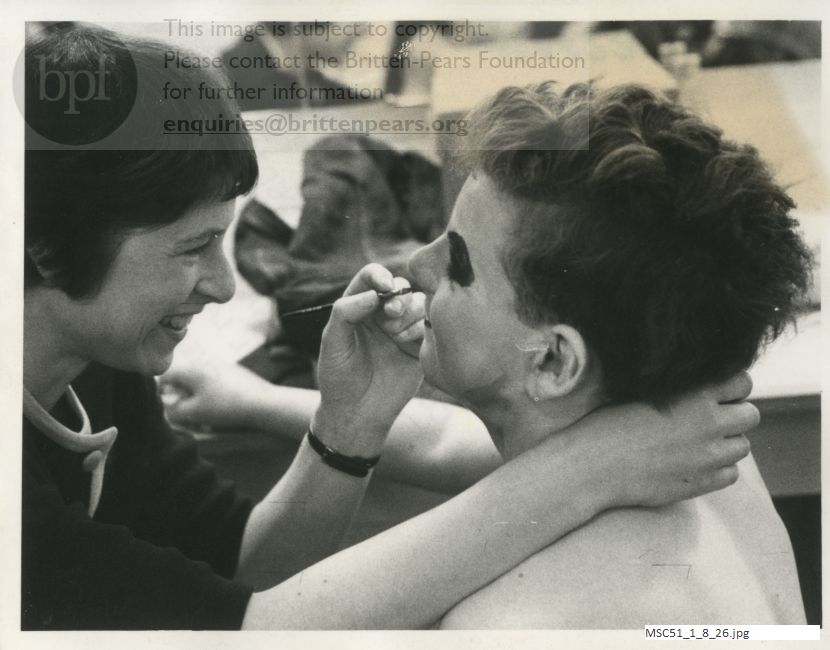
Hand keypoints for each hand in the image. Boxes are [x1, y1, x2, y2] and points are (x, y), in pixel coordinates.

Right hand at [159, 360, 266, 430]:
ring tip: (202, 411)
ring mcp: (221, 365)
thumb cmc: (224, 407)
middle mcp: (205, 362)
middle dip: (180, 393)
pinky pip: (214, 380)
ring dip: (195, 394)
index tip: (165, 403)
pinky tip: (218, 406)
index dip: (161, 390)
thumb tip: (168, 407)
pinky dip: (210, 392)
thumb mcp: (194, 413)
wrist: (262, 402)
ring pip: (198, 379)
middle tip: (184, 410)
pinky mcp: (234, 371)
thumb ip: (174, 410)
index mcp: (192, 369)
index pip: (166, 374)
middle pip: (183, 376)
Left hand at [313, 264, 425, 452]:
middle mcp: (382, 314)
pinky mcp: (419, 346)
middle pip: (400, 286)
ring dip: (408, 314)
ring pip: (418, 303)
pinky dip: (420, 329)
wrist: (358, 413)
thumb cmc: (339, 377)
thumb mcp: (333, 342)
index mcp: (358, 306)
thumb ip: (346, 312)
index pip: (372, 276)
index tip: (384, 288)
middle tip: (390, 315)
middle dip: (398, 297)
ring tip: (395, 337)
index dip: (380, 276)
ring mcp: (402, 329)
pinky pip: (429, 325)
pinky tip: (406, 345)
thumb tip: (374, 294)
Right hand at [566, 372, 756, 508]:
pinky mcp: (704, 482)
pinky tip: (694, 463)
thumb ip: (681, 388)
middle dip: (734, 415)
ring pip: (743, 446)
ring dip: (727, 443)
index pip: (742, 382)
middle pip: (750, 415)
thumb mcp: (644, 392)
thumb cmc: (609, 423)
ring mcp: (709, 455)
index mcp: (695, 393)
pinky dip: (719, 468)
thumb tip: (702, 386)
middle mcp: (709, 423)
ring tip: (698, 443)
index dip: (732, 388)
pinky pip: (731, 473)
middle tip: (710, 420)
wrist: (595, 465)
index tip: (717, 394)